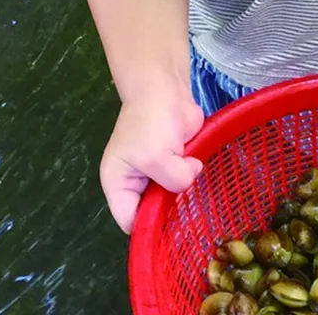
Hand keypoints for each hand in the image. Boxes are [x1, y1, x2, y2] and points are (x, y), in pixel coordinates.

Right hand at [100, 84, 204, 232]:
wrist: (165, 87)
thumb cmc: (150, 120)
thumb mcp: (155, 156)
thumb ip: (172, 180)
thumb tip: (191, 178)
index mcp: (118, 184)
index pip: (129, 221)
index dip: (148, 230)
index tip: (171, 231)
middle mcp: (136, 182)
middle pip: (153, 211)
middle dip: (171, 208)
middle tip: (190, 210)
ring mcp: (157, 171)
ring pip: (173, 195)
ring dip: (186, 188)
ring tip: (193, 178)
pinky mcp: (176, 160)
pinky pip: (187, 178)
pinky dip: (194, 173)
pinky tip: (199, 165)